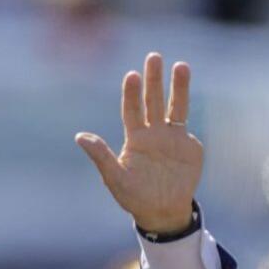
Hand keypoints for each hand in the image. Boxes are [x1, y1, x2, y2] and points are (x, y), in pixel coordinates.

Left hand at [76, 52, 203, 233]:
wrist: (163, 212)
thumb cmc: (134, 197)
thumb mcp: (115, 178)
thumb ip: (101, 156)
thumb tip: (79, 137)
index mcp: (134, 138)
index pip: (131, 110)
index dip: (131, 93)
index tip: (132, 75)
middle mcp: (153, 133)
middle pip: (153, 101)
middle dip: (154, 80)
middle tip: (153, 56)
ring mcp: (172, 138)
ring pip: (175, 107)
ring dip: (178, 87)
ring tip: (181, 65)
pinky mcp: (189, 146)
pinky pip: (187, 128)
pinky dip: (187, 112)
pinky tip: (186, 93)